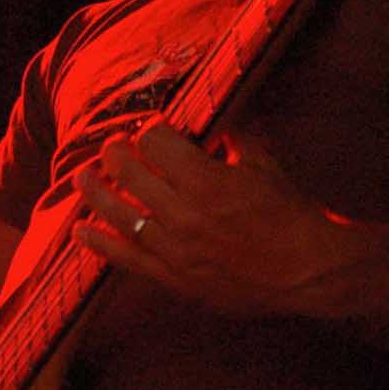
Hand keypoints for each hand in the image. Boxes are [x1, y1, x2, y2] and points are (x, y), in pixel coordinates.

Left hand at [72, 117, 359, 315]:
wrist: (307, 271)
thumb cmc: (290, 213)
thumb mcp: (264, 164)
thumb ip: (237, 134)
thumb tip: (222, 112)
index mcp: (206, 179)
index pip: (154, 141)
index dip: (151, 130)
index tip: (155, 130)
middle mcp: (183, 213)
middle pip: (129, 171)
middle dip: (117, 152)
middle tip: (115, 146)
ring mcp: (175, 248)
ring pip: (118, 213)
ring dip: (95, 191)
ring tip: (83, 176)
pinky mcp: (174, 277)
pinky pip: (126, 259)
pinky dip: (99, 243)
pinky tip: (81, 230)